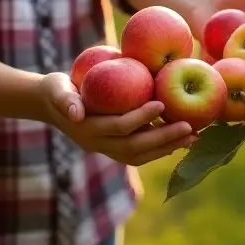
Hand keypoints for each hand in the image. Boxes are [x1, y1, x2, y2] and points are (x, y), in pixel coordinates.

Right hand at [38, 73, 195, 165]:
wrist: (51, 105)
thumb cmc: (57, 90)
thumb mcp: (57, 89)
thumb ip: (65, 99)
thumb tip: (75, 112)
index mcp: (88, 130)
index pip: (120, 126)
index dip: (141, 117)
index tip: (161, 103)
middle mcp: (99, 145)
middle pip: (136, 147)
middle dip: (164, 138)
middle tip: (190, 127)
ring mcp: (107, 150)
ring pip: (141, 155)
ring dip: (168, 148)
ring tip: (193, 137)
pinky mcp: (114, 149)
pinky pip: (140, 154)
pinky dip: (161, 148)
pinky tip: (180, 139)